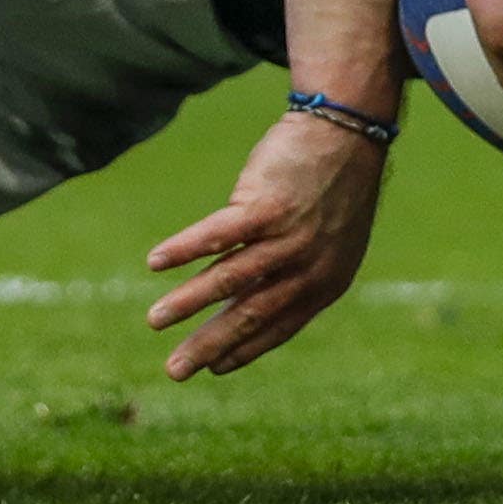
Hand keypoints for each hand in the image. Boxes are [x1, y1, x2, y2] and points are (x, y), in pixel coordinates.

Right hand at [142, 108, 386, 378]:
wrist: (348, 131)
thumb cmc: (333, 184)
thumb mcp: (328, 239)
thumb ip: (293, 271)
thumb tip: (244, 297)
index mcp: (326, 282)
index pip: (278, 328)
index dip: (244, 350)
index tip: (213, 370)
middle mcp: (308, 267)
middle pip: (250, 314)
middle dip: (209, 345)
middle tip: (174, 372)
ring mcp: (288, 238)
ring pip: (229, 279)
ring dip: (188, 303)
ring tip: (154, 321)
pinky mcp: (266, 206)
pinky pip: (218, 235)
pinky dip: (184, 249)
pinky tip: (156, 262)